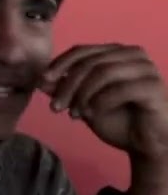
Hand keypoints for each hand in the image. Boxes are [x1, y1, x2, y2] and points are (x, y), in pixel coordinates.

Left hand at [39, 44, 167, 163]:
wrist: (147, 144)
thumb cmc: (118, 120)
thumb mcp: (83, 103)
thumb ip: (65, 89)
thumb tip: (40, 79)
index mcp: (115, 52)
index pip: (81, 51)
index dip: (59, 65)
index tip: (42, 81)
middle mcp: (132, 54)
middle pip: (89, 62)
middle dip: (67, 85)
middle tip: (55, 108)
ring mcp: (146, 68)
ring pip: (103, 72)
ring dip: (82, 95)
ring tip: (74, 115)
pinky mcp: (154, 86)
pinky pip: (120, 89)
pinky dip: (100, 102)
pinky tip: (91, 116)